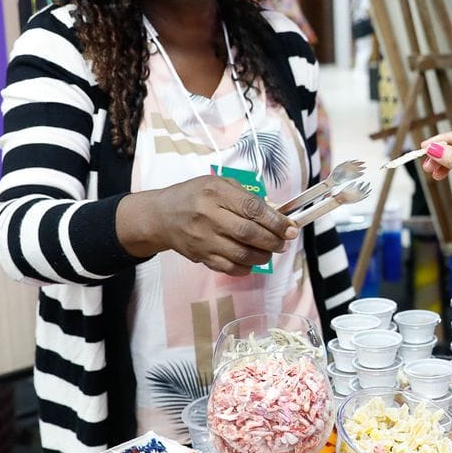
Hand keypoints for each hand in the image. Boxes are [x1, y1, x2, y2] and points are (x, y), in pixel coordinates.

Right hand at [152, 176, 296, 275]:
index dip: (276, 221)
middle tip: (284, 242)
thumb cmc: (194, 196)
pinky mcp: (200, 256)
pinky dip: (246, 268)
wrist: (161, 216)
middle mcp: (209, 216)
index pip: (252, 209)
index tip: (291, 228)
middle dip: (273, 241)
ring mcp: (204, 239)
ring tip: (270, 252)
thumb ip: (247, 197)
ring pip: (241, 254)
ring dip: (263, 256)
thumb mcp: (219, 184)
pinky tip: (251, 261)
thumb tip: (277, 212)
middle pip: (249, 233)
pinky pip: (229, 268)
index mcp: (216, 193)